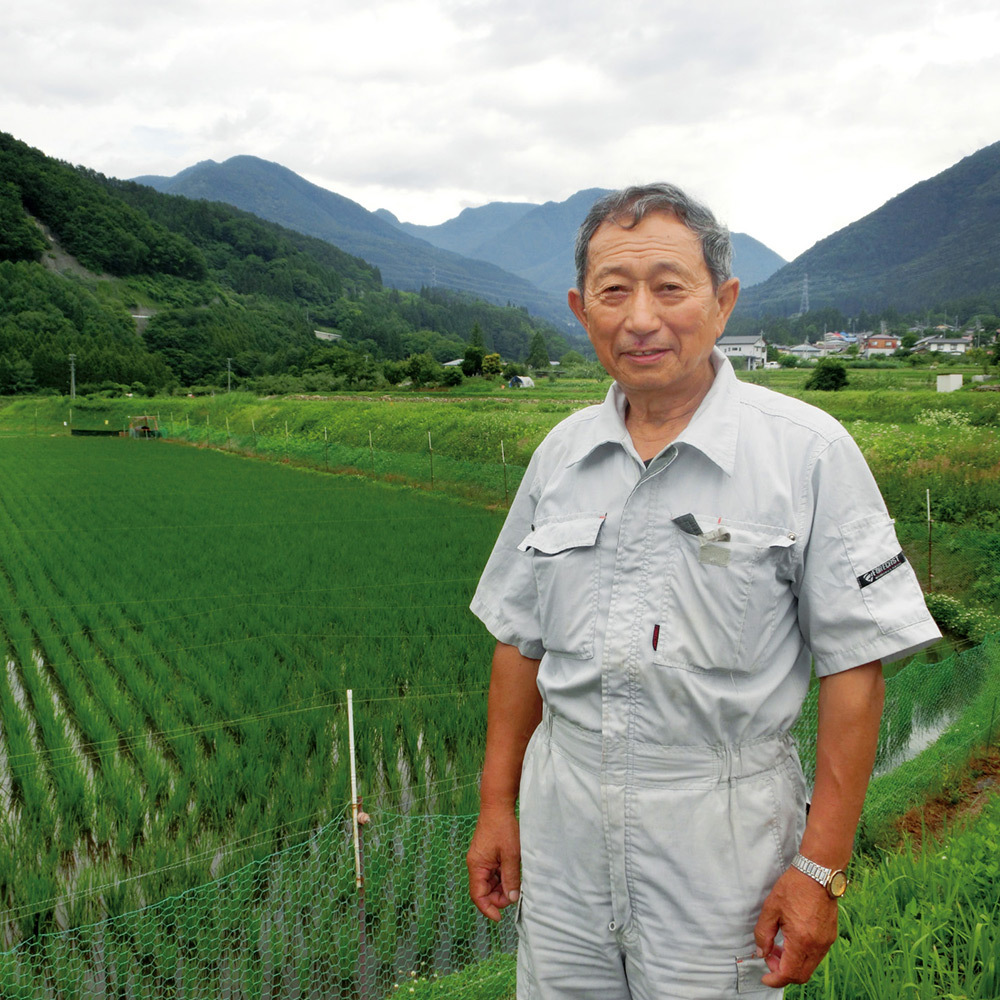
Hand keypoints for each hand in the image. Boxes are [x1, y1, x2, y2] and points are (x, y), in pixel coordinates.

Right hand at [466, 805, 520, 921]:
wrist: (498, 805)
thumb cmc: (503, 827)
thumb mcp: (510, 855)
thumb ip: (510, 878)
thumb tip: (511, 899)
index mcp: (476, 866)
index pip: (478, 896)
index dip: (488, 909)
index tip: (500, 917)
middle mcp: (475, 864)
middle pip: (484, 890)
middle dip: (498, 897)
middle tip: (514, 895)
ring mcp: (480, 859)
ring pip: (489, 882)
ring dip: (501, 886)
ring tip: (516, 882)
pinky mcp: (486, 854)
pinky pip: (492, 872)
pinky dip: (502, 876)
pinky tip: (512, 872)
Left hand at [753, 866, 838, 987]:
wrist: (817, 873)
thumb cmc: (793, 887)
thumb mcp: (771, 908)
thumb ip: (763, 933)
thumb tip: (761, 952)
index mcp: (801, 941)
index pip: (789, 973)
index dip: (775, 979)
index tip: (765, 977)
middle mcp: (817, 946)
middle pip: (801, 975)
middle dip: (783, 972)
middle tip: (770, 958)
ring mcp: (826, 942)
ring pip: (809, 966)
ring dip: (793, 963)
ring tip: (778, 947)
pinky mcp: (830, 936)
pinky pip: (816, 955)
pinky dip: (802, 955)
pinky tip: (791, 940)